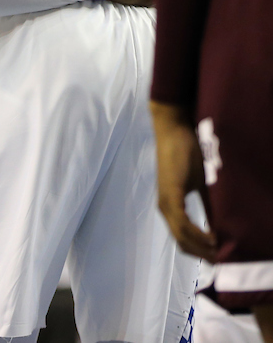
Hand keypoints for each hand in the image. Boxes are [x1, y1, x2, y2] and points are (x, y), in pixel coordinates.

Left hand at [150, 101, 215, 259]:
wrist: (175, 131)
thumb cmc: (189, 155)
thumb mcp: (203, 186)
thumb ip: (210, 206)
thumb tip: (223, 227)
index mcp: (172, 208)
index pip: (184, 239)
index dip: (202, 252)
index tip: (222, 260)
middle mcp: (166, 209)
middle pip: (183, 243)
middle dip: (204, 255)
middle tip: (227, 262)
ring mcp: (166, 203)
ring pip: (182, 236)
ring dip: (202, 248)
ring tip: (223, 254)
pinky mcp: (170, 195)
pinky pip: (182, 223)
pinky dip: (197, 234)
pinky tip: (212, 239)